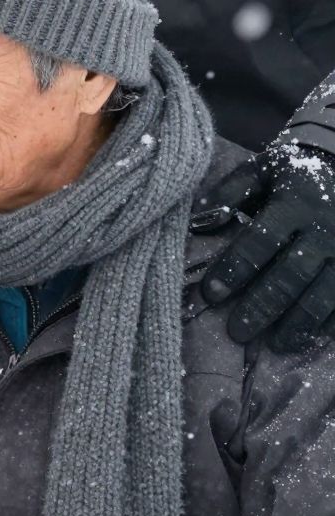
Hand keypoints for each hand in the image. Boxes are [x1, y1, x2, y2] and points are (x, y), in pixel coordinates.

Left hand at [199, 145, 334, 350]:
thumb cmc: (296, 172)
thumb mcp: (263, 171)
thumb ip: (230, 194)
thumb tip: (195, 223)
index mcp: (295, 202)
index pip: (260, 241)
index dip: (234, 269)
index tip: (211, 294)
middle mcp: (325, 228)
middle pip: (291, 275)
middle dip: (262, 306)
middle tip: (237, 331)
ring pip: (325, 294)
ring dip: (299, 322)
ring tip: (276, 344)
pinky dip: (331, 322)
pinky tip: (312, 337)